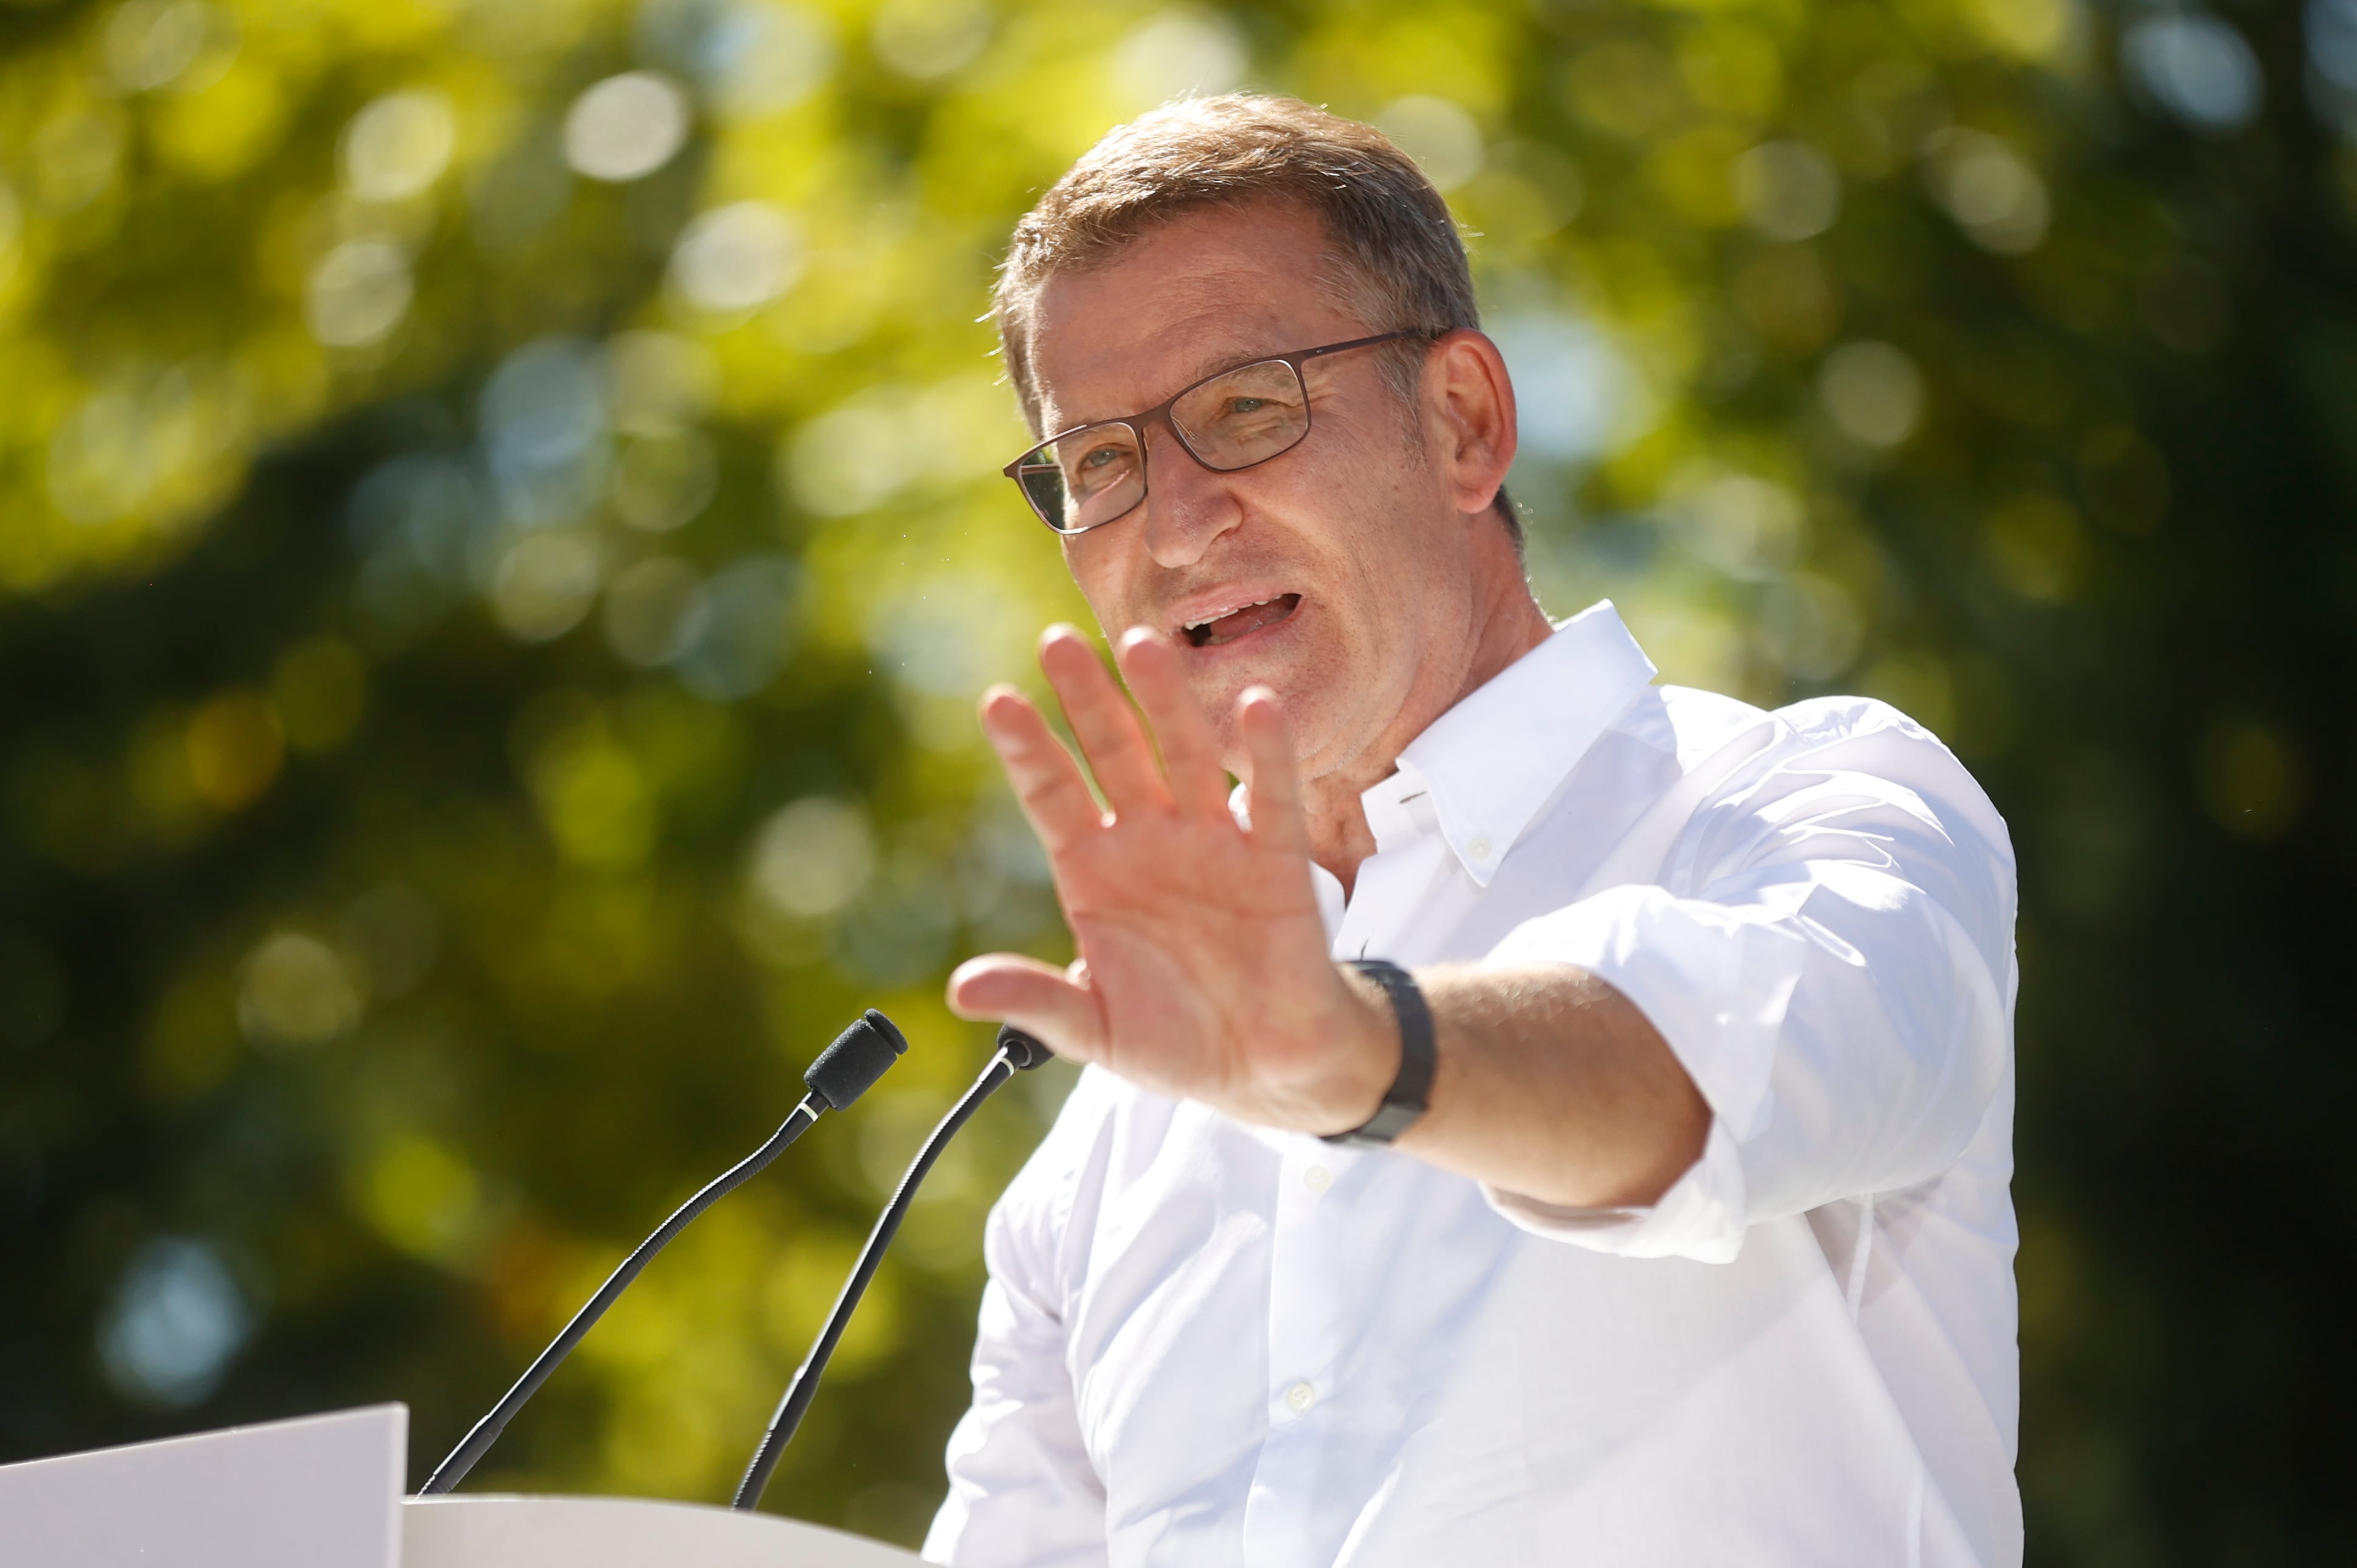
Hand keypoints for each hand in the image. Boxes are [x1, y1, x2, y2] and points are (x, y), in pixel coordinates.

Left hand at [948, 625, 1394, 1133]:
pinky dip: (1268, 753)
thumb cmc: (1175, 1040)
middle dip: (1088, 700)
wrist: (1265, 1065)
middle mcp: (1150, 842)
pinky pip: (1272, 800)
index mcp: (1096, 873)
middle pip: (1114, 754)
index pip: (1054, 795)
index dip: (1029, 750)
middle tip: (1058, 642)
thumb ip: (1036, 1002)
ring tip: (1143, 647)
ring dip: (1166, 704)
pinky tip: (1256, 705)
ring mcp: (1213, 844)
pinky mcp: (1275, 862)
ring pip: (1185, 758)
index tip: (997, 701)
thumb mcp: (1094, 1029)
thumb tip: (961, 990)